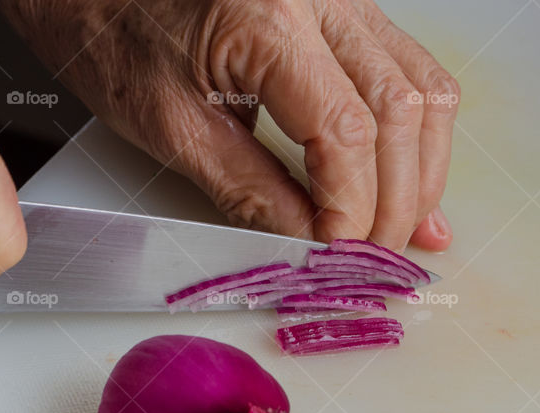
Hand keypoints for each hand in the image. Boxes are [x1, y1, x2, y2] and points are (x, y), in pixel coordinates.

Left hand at [0, 0, 457, 250]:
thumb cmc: (116, 35)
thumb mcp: (170, 125)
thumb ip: (246, 188)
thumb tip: (308, 242)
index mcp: (268, 18)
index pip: (345, 132)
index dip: (351, 208)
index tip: (338, 256)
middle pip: (399, 113)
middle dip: (394, 202)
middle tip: (372, 260)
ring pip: (423, 91)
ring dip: (420, 171)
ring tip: (401, 231)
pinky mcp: (346, 11)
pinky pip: (409, 70)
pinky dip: (417, 134)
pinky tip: (414, 180)